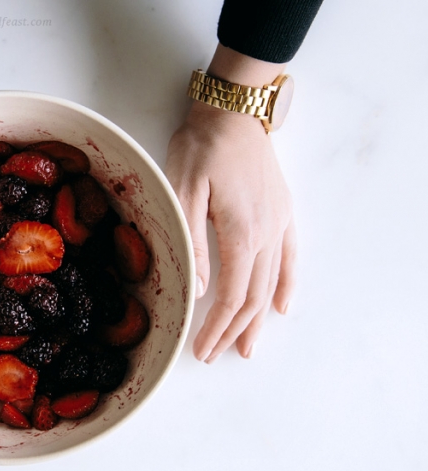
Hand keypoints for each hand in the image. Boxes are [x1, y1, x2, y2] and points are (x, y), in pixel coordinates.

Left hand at [166, 69, 295, 362]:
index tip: (202, 349)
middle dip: (233, 331)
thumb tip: (202, 289)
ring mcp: (279, 223)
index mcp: (241, 233)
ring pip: (271, 282)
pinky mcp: (282, 212)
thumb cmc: (202, 147)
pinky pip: (290, 256)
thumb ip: (194, 243)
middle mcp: (267, 233)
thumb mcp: (183, 192)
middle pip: (252, 297)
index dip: (217, 328)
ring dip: (258, 318)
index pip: (231, 296)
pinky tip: (282, 306)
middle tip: (214, 355)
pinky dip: (286, 284)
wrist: (233, 111)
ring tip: (247, 347)